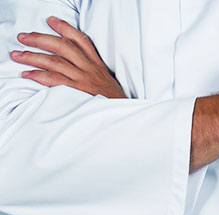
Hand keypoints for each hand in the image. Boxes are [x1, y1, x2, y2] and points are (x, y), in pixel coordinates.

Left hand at [10, 16, 125, 98]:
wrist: (121, 111)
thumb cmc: (112, 98)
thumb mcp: (106, 79)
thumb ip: (92, 69)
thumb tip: (74, 62)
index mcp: (96, 64)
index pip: (81, 40)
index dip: (65, 28)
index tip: (51, 21)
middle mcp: (89, 68)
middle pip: (62, 47)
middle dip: (40, 39)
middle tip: (23, 37)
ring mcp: (82, 79)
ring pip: (54, 62)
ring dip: (33, 56)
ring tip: (17, 55)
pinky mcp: (77, 92)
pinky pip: (54, 80)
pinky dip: (39, 76)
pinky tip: (27, 74)